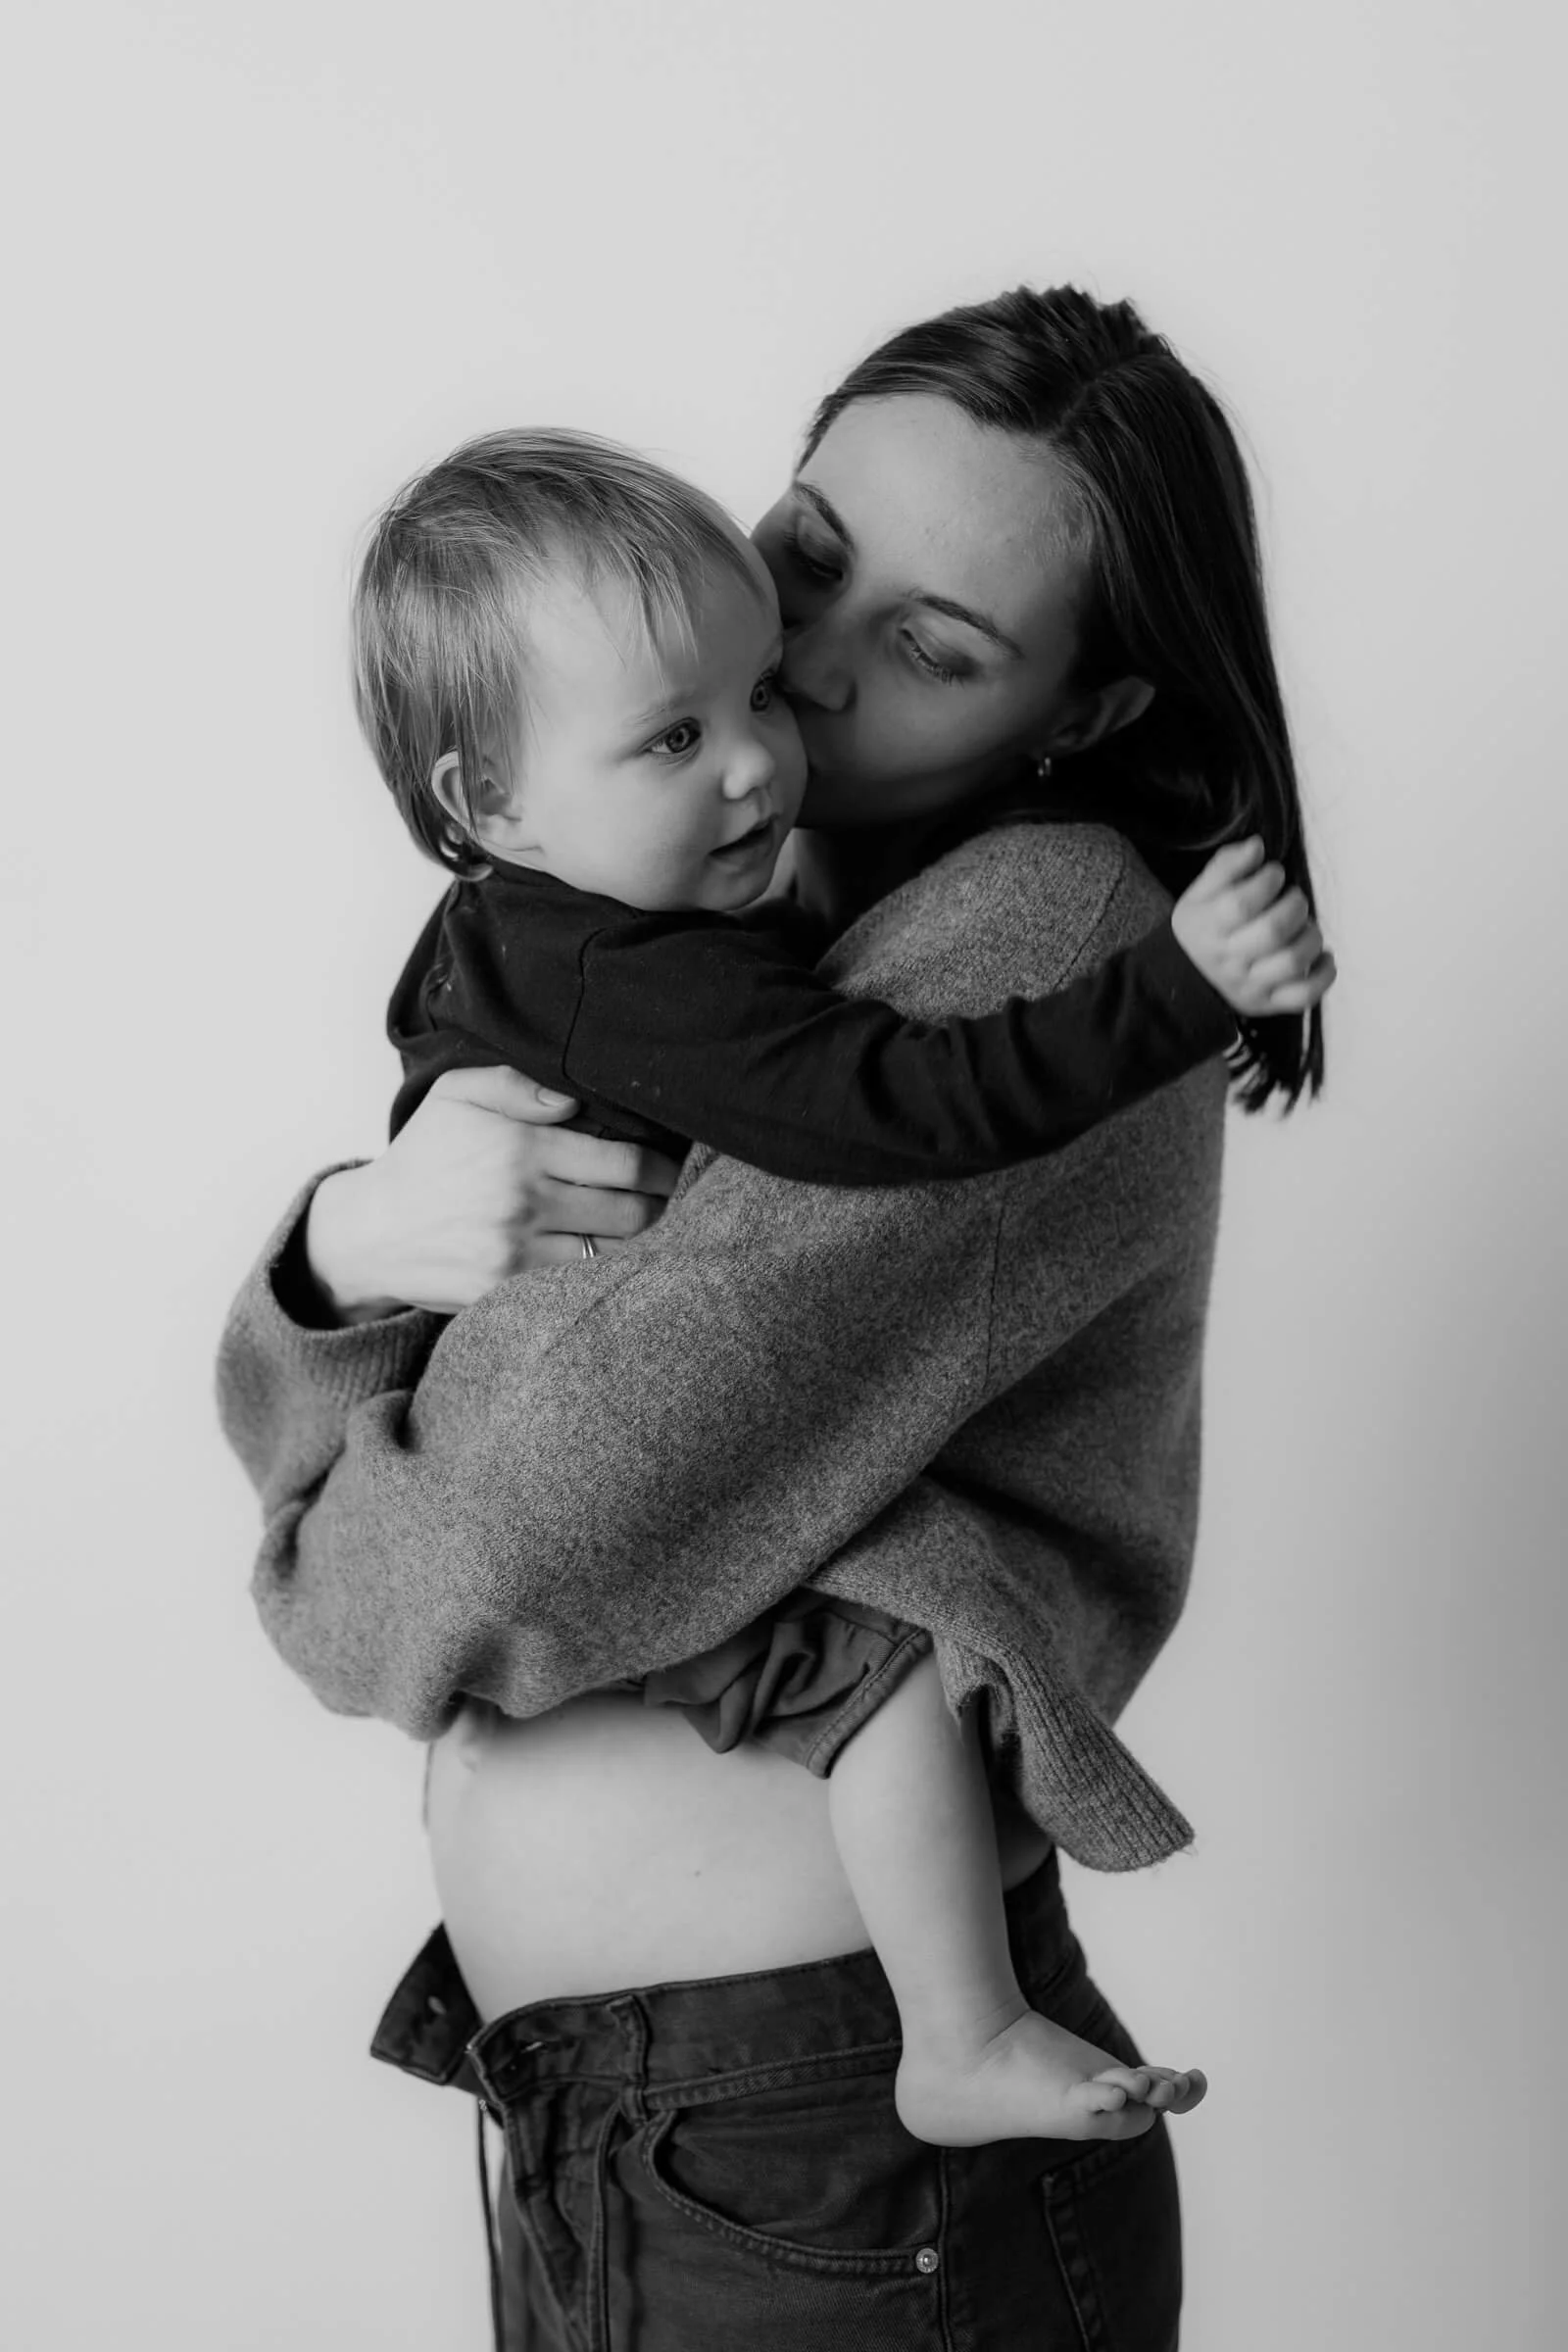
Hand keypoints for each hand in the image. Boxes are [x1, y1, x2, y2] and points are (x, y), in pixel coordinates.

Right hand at [304, 1067, 682, 1319]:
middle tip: (676, 1200)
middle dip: (665, 1207)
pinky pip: (576, 1287)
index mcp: (520, 1150)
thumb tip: (578, 1100)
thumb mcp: (457, 1096)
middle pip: (632, 1214)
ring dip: (643, 1246)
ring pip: (612, 1257)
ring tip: (658, 1231)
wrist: (370, 1233)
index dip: (664, 1168)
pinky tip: (617, 1264)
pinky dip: (603, 1277)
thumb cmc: (424, 1157)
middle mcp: (522, 1203)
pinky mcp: (505, 1293)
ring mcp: (515, 1255)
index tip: (676, 1167)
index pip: (626, 1163)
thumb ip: (517, 1085)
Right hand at [1171, 838, 1336, 1016]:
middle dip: (1295, 905)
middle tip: (1294, 898)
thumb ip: (1226, 866)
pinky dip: (1324, 975)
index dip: (1268, 881)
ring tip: (1305, 926)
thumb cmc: (1200, 928)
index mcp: (1209, 928)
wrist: (1182, 979)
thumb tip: (1257, 846)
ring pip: (1293, 962)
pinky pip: (1304, 996)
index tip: (1273, 874)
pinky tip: (1323, 955)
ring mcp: (1249, 985)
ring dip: (1311, 936)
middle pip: (1273, 931)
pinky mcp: (1267, 1003)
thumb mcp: (1199, 893)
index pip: (1242, 904)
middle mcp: (1229, 960)